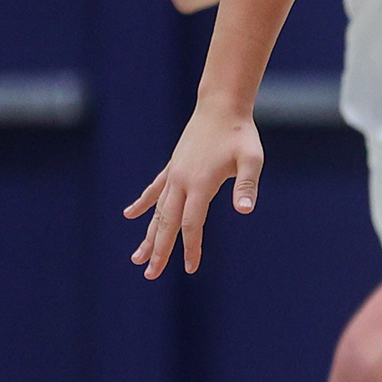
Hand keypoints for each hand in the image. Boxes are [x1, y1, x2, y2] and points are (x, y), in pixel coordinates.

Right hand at [123, 97, 263, 277]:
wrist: (221, 107)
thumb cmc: (240, 134)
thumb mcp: (251, 159)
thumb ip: (248, 185)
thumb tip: (245, 210)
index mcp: (200, 184)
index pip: (191, 224)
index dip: (191, 247)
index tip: (191, 268)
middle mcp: (181, 182)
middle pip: (167, 223)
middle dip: (159, 250)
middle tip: (150, 274)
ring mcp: (174, 174)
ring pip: (157, 211)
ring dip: (148, 234)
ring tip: (136, 257)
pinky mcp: (173, 166)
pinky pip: (155, 190)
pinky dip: (143, 203)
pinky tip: (129, 215)